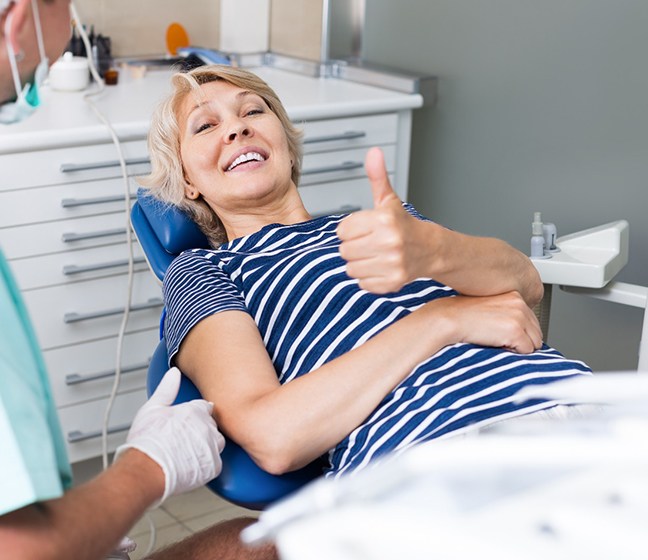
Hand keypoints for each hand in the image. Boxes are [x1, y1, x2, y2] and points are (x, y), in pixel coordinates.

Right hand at [115, 367, 225, 504]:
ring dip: (205, 446)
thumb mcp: (152, 408)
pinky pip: (214, 462)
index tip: (186, 422)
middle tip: (183, 439)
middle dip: (201, 430)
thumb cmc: (147, 442)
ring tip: (186, 453)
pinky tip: (190, 465)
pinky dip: (205, 464)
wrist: (146, 470)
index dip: (195, 415)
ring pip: (215, 443)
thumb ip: (167, 389)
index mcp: (195, 411)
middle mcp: (207, 427)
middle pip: (211, 425)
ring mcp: (212, 447)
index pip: (205, 408)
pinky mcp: (213, 466)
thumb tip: (174, 373)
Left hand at [337, 147, 426, 293]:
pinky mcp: (392, 282)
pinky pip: (362, 283)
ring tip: (374, 255)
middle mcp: (389, 242)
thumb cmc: (404, 225)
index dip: (351, 230)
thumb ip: (377, 177)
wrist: (431, 250)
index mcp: (384, 220)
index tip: (364, 229)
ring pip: (351, 268)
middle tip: (369, 243)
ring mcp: (392, 264)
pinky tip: (380, 267)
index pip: (342, 230)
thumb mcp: (389, 200)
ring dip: (359, 263)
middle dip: (354, 247)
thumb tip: (373, 152)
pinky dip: (368, 278)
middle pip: (344, 250)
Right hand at [434, 291, 542, 353]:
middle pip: (537, 333)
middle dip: (522, 340)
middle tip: (500, 340)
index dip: (520, 332)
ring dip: (519, 347)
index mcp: (514, 296)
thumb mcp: (489, 307)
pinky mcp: (515, 331)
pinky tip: (497, 344)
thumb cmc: (462, 315)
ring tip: (498, 341)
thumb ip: (507, 314)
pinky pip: (526, 351)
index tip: (506, 335)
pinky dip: (513, 353)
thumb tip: (520, 333)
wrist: (449, 318)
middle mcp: (519, 304)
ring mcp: (518, 317)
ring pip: (534, 343)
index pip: (532, 321)